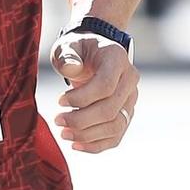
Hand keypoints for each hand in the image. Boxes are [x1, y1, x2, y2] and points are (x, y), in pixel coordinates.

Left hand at [50, 34, 137, 153]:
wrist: (93, 54)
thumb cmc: (78, 50)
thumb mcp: (68, 45)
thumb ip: (67, 56)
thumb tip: (71, 70)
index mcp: (117, 58)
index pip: (105, 86)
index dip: (81, 98)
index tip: (59, 101)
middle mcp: (130, 79)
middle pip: (110, 109)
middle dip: (81, 120)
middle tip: (58, 121)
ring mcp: (131, 98)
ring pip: (115, 126)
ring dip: (87, 135)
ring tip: (64, 134)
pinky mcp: (127, 113)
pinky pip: (116, 136)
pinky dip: (96, 145)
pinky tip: (76, 144)